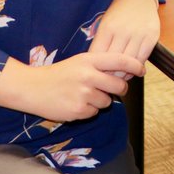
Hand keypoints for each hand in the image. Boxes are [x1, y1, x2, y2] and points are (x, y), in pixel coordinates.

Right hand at [0, 52, 144, 121]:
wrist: (31, 88)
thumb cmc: (58, 74)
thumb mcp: (78, 62)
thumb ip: (99, 65)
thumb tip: (124, 73)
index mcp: (89, 60)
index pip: (120, 60)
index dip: (134, 65)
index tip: (141, 70)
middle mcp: (88, 76)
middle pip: (119, 85)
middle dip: (120, 89)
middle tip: (113, 89)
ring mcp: (83, 94)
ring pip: (107, 101)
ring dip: (100, 101)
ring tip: (82, 95)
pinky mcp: (78, 110)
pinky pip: (94, 113)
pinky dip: (88, 110)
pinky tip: (75, 103)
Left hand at [88, 0, 160, 77]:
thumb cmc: (119, 13)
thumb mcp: (105, 24)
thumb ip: (101, 44)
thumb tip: (97, 67)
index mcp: (107, 28)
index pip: (98, 56)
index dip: (97, 69)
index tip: (96, 75)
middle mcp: (122, 31)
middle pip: (113, 62)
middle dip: (109, 75)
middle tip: (106, 81)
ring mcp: (138, 34)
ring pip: (128, 63)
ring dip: (123, 74)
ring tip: (119, 78)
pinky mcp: (151, 37)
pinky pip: (142, 59)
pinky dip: (136, 68)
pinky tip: (132, 71)